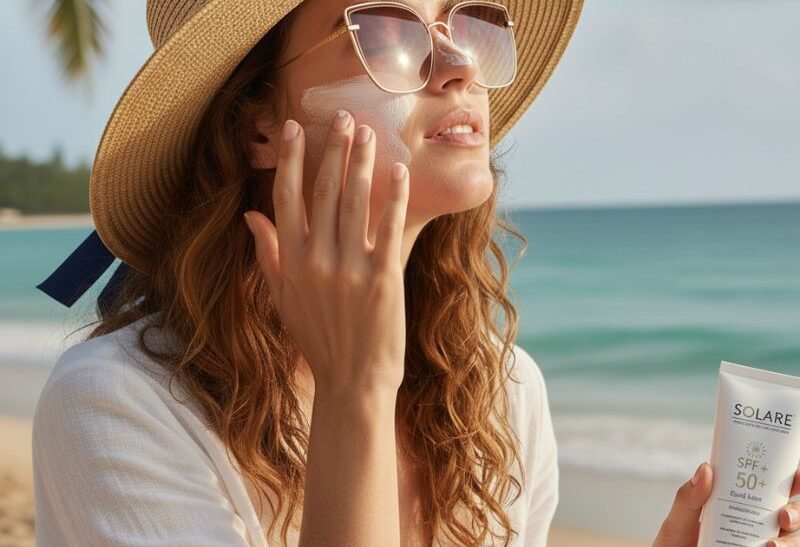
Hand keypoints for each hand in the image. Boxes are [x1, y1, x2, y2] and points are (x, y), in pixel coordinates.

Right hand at [243, 111, 409, 395]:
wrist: (351, 381)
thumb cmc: (318, 340)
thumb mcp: (283, 298)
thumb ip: (268, 254)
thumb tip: (251, 215)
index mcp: (291, 262)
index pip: (286, 197)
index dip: (290, 159)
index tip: (296, 129)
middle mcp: (317, 259)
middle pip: (323, 191)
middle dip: (333, 150)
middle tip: (344, 118)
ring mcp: (350, 268)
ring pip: (354, 201)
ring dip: (362, 163)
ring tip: (368, 133)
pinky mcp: (383, 278)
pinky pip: (388, 227)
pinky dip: (394, 197)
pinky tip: (400, 171)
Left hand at [652, 463, 799, 546]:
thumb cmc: (676, 539)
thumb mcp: (680, 517)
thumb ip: (689, 496)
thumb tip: (706, 468)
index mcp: (739, 500)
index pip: (772, 486)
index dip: (792, 479)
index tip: (797, 476)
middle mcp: (755, 521)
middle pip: (791, 513)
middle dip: (797, 512)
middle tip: (784, 517)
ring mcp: (759, 541)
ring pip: (792, 538)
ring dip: (792, 540)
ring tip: (773, 545)